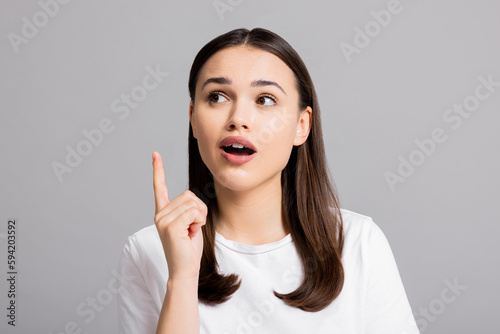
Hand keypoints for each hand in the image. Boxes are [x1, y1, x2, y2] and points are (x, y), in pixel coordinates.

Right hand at [152, 151, 207, 280]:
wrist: (185, 270)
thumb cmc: (189, 249)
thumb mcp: (190, 224)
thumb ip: (189, 209)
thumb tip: (193, 200)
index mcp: (163, 213)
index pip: (159, 187)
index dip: (158, 170)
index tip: (155, 154)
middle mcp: (159, 214)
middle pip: (188, 195)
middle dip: (199, 210)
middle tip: (193, 227)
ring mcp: (163, 220)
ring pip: (193, 203)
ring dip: (200, 217)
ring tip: (191, 232)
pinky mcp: (170, 226)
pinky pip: (194, 212)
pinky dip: (199, 221)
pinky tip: (191, 234)